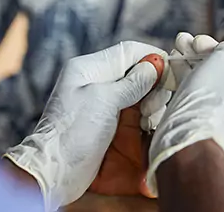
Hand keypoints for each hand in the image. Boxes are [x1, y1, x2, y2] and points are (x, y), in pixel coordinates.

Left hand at [5, 41, 164, 207]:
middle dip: (152, 84)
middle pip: (135, 72)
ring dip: (150, 102)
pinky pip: (134, 111)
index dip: (151, 56)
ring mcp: (102, 102)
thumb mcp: (105, 101)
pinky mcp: (108, 122)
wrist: (53, 172)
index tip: (171, 68)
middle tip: (155, 104)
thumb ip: (133, 82)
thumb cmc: (73, 132)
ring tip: (149, 118)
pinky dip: (144, 116)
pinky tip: (147, 126)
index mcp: (90, 68)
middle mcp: (96, 81)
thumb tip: (156, 63)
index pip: (127, 51)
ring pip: (138, 92)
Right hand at [146, 35, 223, 194]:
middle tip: (194, 44)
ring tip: (180, 49)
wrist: (188, 146)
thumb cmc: (213, 104)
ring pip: (219, 87)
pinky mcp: (218, 135)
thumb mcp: (223, 60)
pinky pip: (211, 103)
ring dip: (199, 65)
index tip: (221, 48)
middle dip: (211, 55)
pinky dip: (195, 84)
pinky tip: (176, 67)